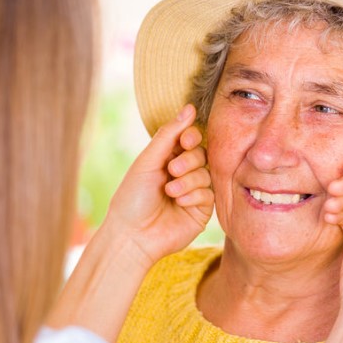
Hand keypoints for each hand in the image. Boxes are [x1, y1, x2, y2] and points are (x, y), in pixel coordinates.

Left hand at [99, 104, 213, 266]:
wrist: (133, 235)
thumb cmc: (133, 197)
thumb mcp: (148, 161)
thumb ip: (169, 134)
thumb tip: (190, 107)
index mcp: (168, 158)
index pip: (190, 138)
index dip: (191, 136)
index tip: (185, 141)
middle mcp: (183, 173)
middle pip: (201, 154)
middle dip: (188, 160)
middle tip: (171, 170)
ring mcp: (193, 191)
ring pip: (206, 173)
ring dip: (188, 180)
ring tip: (170, 192)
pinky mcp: (202, 210)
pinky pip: (209, 193)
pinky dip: (194, 195)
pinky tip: (179, 203)